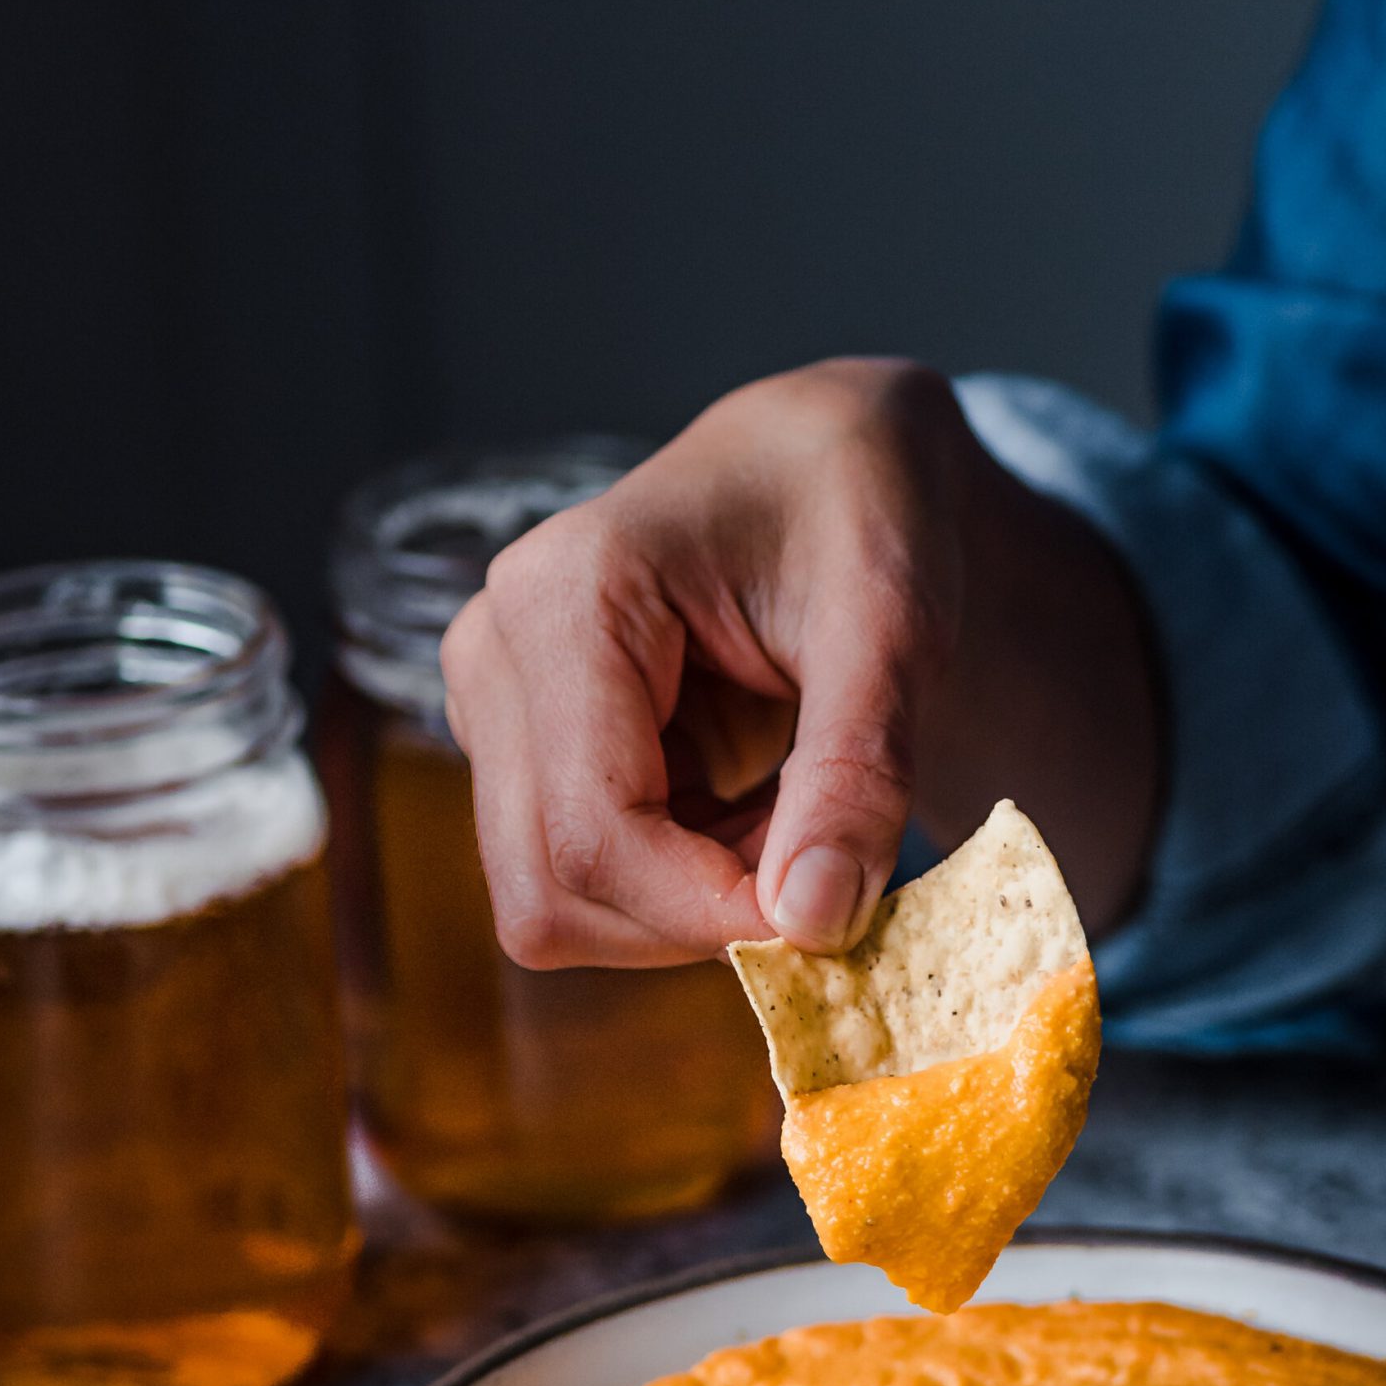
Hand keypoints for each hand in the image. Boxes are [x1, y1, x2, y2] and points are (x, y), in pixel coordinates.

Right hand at [438, 357, 1157, 969]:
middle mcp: (495, 650)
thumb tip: (809, 921)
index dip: (709, 910)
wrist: (825, 464)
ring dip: (688, 905)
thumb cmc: (861, 511)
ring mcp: (492, 703)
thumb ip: (855, 773)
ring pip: (554, 903)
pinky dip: (682, 884)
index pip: (594, 833)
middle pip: (550, 889)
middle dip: (695, 916)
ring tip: (792, 818)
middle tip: (818, 860)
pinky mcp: (520, 748)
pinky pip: (579, 880)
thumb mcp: (893, 627)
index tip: (830, 919)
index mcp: (568, 596)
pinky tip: (756, 812)